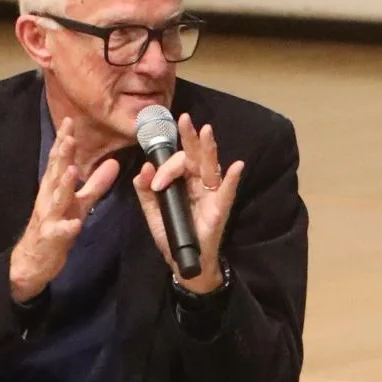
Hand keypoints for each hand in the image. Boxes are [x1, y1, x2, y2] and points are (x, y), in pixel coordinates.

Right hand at [6, 118, 127, 302]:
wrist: (32, 261)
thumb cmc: (55, 227)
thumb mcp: (78, 204)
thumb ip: (96, 184)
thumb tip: (114, 163)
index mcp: (54, 188)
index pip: (59, 160)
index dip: (63, 141)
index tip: (70, 121)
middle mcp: (48, 199)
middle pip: (55, 174)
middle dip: (62, 156)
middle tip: (69, 137)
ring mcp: (49, 219)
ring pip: (56, 200)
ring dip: (63, 185)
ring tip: (72, 171)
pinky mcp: (51, 239)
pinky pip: (60, 232)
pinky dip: (67, 227)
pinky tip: (75, 223)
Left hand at [133, 112, 244, 295]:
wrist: (183, 261)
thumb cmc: (172, 234)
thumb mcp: (153, 212)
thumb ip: (146, 191)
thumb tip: (144, 169)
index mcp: (183, 181)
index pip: (175, 163)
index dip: (164, 167)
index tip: (154, 181)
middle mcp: (199, 183)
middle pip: (195, 156)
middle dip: (190, 137)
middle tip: (184, 119)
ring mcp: (211, 194)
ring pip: (211, 167)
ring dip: (208, 149)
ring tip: (206, 131)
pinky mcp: (220, 208)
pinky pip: (228, 191)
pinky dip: (233, 179)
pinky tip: (237, 166)